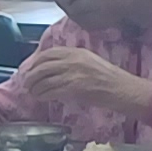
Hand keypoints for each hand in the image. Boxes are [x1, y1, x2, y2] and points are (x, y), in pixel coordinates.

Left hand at [17, 45, 151, 117]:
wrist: (124, 90)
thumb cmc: (110, 79)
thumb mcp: (90, 62)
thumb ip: (72, 62)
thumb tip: (53, 69)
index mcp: (78, 52)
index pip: (49, 53)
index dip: (36, 61)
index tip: (31, 69)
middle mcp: (73, 60)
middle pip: (42, 66)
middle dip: (31, 75)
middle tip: (27, 83)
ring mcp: (73, 74)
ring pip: (44, 79)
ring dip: (35, 87)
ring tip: (33, 92)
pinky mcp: (73, 88)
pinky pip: (51, 91)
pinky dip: (43, 95)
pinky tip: (41, 98)